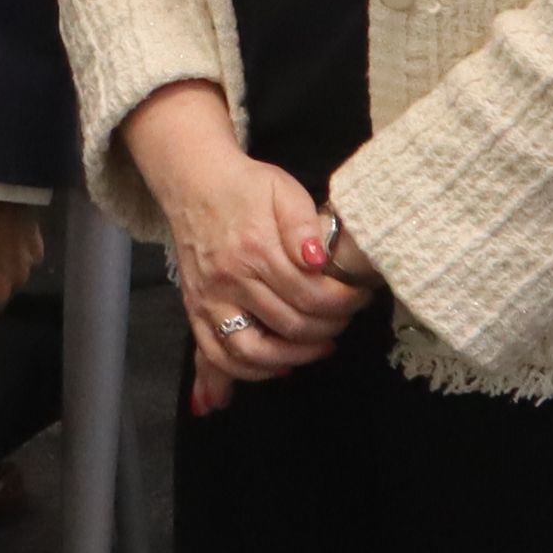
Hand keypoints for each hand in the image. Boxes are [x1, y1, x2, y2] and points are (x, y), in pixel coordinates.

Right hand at [120, 83, 364, 398]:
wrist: (194, 181)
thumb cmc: (245, 187)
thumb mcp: (283, 190)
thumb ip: (303, 225)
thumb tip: (317, 261)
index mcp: (256, 251)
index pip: (309, 295)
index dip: (343, 303)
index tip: (359, 297)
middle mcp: (229, 281)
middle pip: (288, 325)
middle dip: (327, 329)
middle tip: (344, 321)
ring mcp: (209, 300)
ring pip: (252, 351)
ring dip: (292, 358)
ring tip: (318, 347)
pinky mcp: (195, 310)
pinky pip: (216, 354)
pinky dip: (245, 371)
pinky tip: (276, 368)